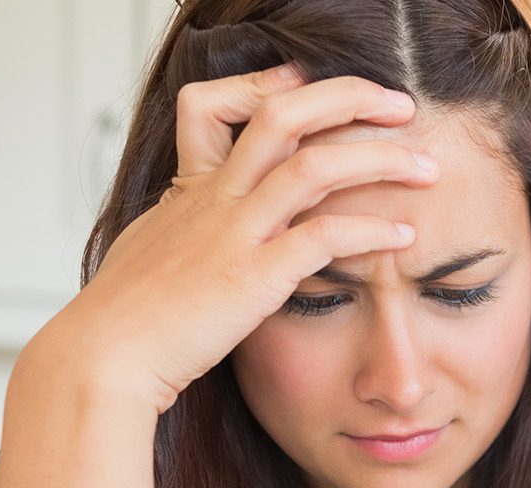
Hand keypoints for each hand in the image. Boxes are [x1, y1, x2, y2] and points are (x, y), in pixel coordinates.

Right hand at [33, 62, 438, 412]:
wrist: (105, 358)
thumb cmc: (128, 317)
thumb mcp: (152, 248)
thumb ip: (183, 223)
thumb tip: (194, 217)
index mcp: (191, 188)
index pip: (218, 103)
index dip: (269, 85)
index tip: (312, 86)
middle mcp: (215, 198)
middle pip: (283, 114)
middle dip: (349, 98)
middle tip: (399, 105)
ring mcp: (234, 233)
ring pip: (316, 166)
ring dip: (381, 159)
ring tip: (426, 166)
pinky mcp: (253, 277)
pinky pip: (325, 237)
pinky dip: (372, 232)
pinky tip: (404, 238)